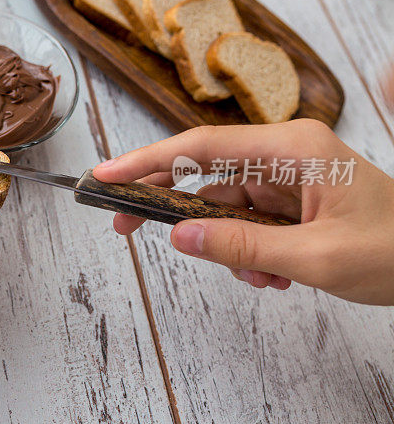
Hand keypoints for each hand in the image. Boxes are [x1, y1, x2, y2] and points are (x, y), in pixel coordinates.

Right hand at [93, 119, 393, 304]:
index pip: (201, 147)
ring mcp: (286, 178)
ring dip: (226, 246)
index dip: (147, 161)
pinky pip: (246, 223)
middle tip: (126, 226)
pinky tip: (274, 275)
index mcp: (293, 147)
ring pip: (224, 207)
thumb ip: (242, 245)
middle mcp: (284, 154)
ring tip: (260, 276)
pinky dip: (247, 252)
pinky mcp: (290, 202)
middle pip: (203, 173)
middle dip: (170, 205)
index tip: (107, 175)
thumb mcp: (315, 256)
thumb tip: (178, 236)